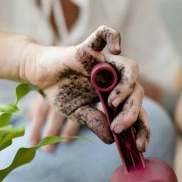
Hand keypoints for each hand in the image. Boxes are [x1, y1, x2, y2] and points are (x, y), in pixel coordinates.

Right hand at [21, 25, 148, 150]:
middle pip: (138, 91)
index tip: (141, 146)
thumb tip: (113, 139)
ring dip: (127, 87)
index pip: (137, 111)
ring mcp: (104, 63)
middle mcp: (115, 78)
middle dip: (132, 112)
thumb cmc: (61, 92)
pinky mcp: (88, 49)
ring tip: (113, 102)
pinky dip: (113, 37)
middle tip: (118, 128)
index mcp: (116, 95)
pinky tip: (116, 49)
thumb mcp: (78, 113)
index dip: (142, 128)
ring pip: (131, 67)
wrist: (39, 76)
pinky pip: (104, 35)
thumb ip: (96, 122)